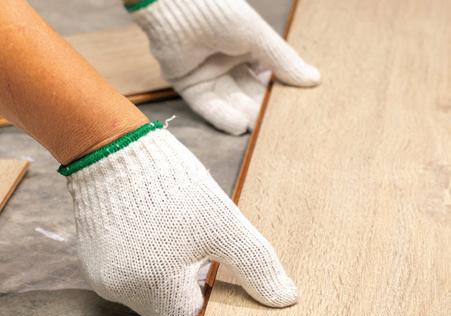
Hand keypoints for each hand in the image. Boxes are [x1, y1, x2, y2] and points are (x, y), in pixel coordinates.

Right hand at [63, 123, 296, 315]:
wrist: (110, 148)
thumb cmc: (170, 184)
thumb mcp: (222, 222)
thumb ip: (255, 264)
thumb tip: (284, 298)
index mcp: (157, 287)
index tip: (223, 298)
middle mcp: (124, 292)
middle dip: (191, 299)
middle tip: (209, 269)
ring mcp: (104, 280)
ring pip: (149, 300)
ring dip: (170, 286)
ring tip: (184, 252)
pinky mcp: (93, 265)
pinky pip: (128, 283)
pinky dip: (148, 273)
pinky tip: (159, 245)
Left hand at [128, 0, 319, 134]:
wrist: (176, 7)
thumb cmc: (218, 10)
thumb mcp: (257, 36)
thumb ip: (283, 61)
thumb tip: (314, 80)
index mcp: (246, 44)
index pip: (267, 73)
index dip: (279, 90)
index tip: (295, 108)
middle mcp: (227, 60)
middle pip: (248, 91)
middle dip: (261, 108)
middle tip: (278, 128)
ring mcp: (207, 74)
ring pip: (230, 101)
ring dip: (244, 115)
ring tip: (259, 130)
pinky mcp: (188, 86)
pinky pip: (208, 106)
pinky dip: (222, 116)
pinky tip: (238, 127)